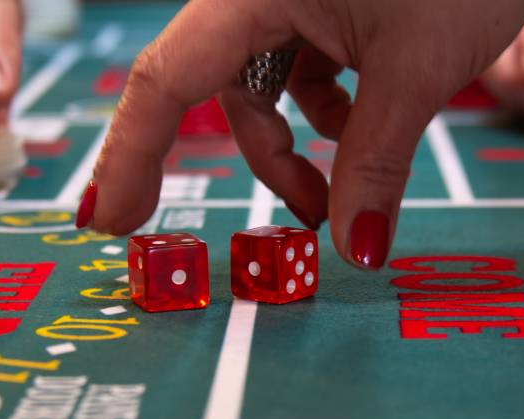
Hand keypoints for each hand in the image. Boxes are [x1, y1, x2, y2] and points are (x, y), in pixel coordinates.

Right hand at [82, 0, 523, 269]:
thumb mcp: (415, 71)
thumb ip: (376, 163)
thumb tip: (357, 250)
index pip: (164, 80)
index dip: (129, 157)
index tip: (108, 222)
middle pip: (221, 89)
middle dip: (264, 164)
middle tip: (300, 226)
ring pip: (267, 83)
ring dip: (301, 144)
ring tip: (351, 188)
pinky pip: (303, 63)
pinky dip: (330, 108)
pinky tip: (370, 128)